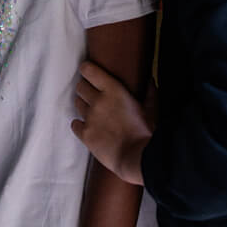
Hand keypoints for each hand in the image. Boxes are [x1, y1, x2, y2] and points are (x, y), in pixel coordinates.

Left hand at [72, 60, 151, 183]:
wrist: (136, 157)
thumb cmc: (145, 132)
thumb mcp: (151, 109)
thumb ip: (150, 92)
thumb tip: (150, 79)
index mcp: (113, 90)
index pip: (89, 71)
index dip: (86, 69)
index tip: (87, 70)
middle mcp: (98, 101)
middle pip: (80, 86)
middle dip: (85, 88)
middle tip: (92, 93)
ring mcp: (90, 118)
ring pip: (77, 103)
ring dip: (83, 105)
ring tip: (93, 111)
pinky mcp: (85, 134)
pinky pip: (75, 124)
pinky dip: (79, 124)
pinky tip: (87, 126)